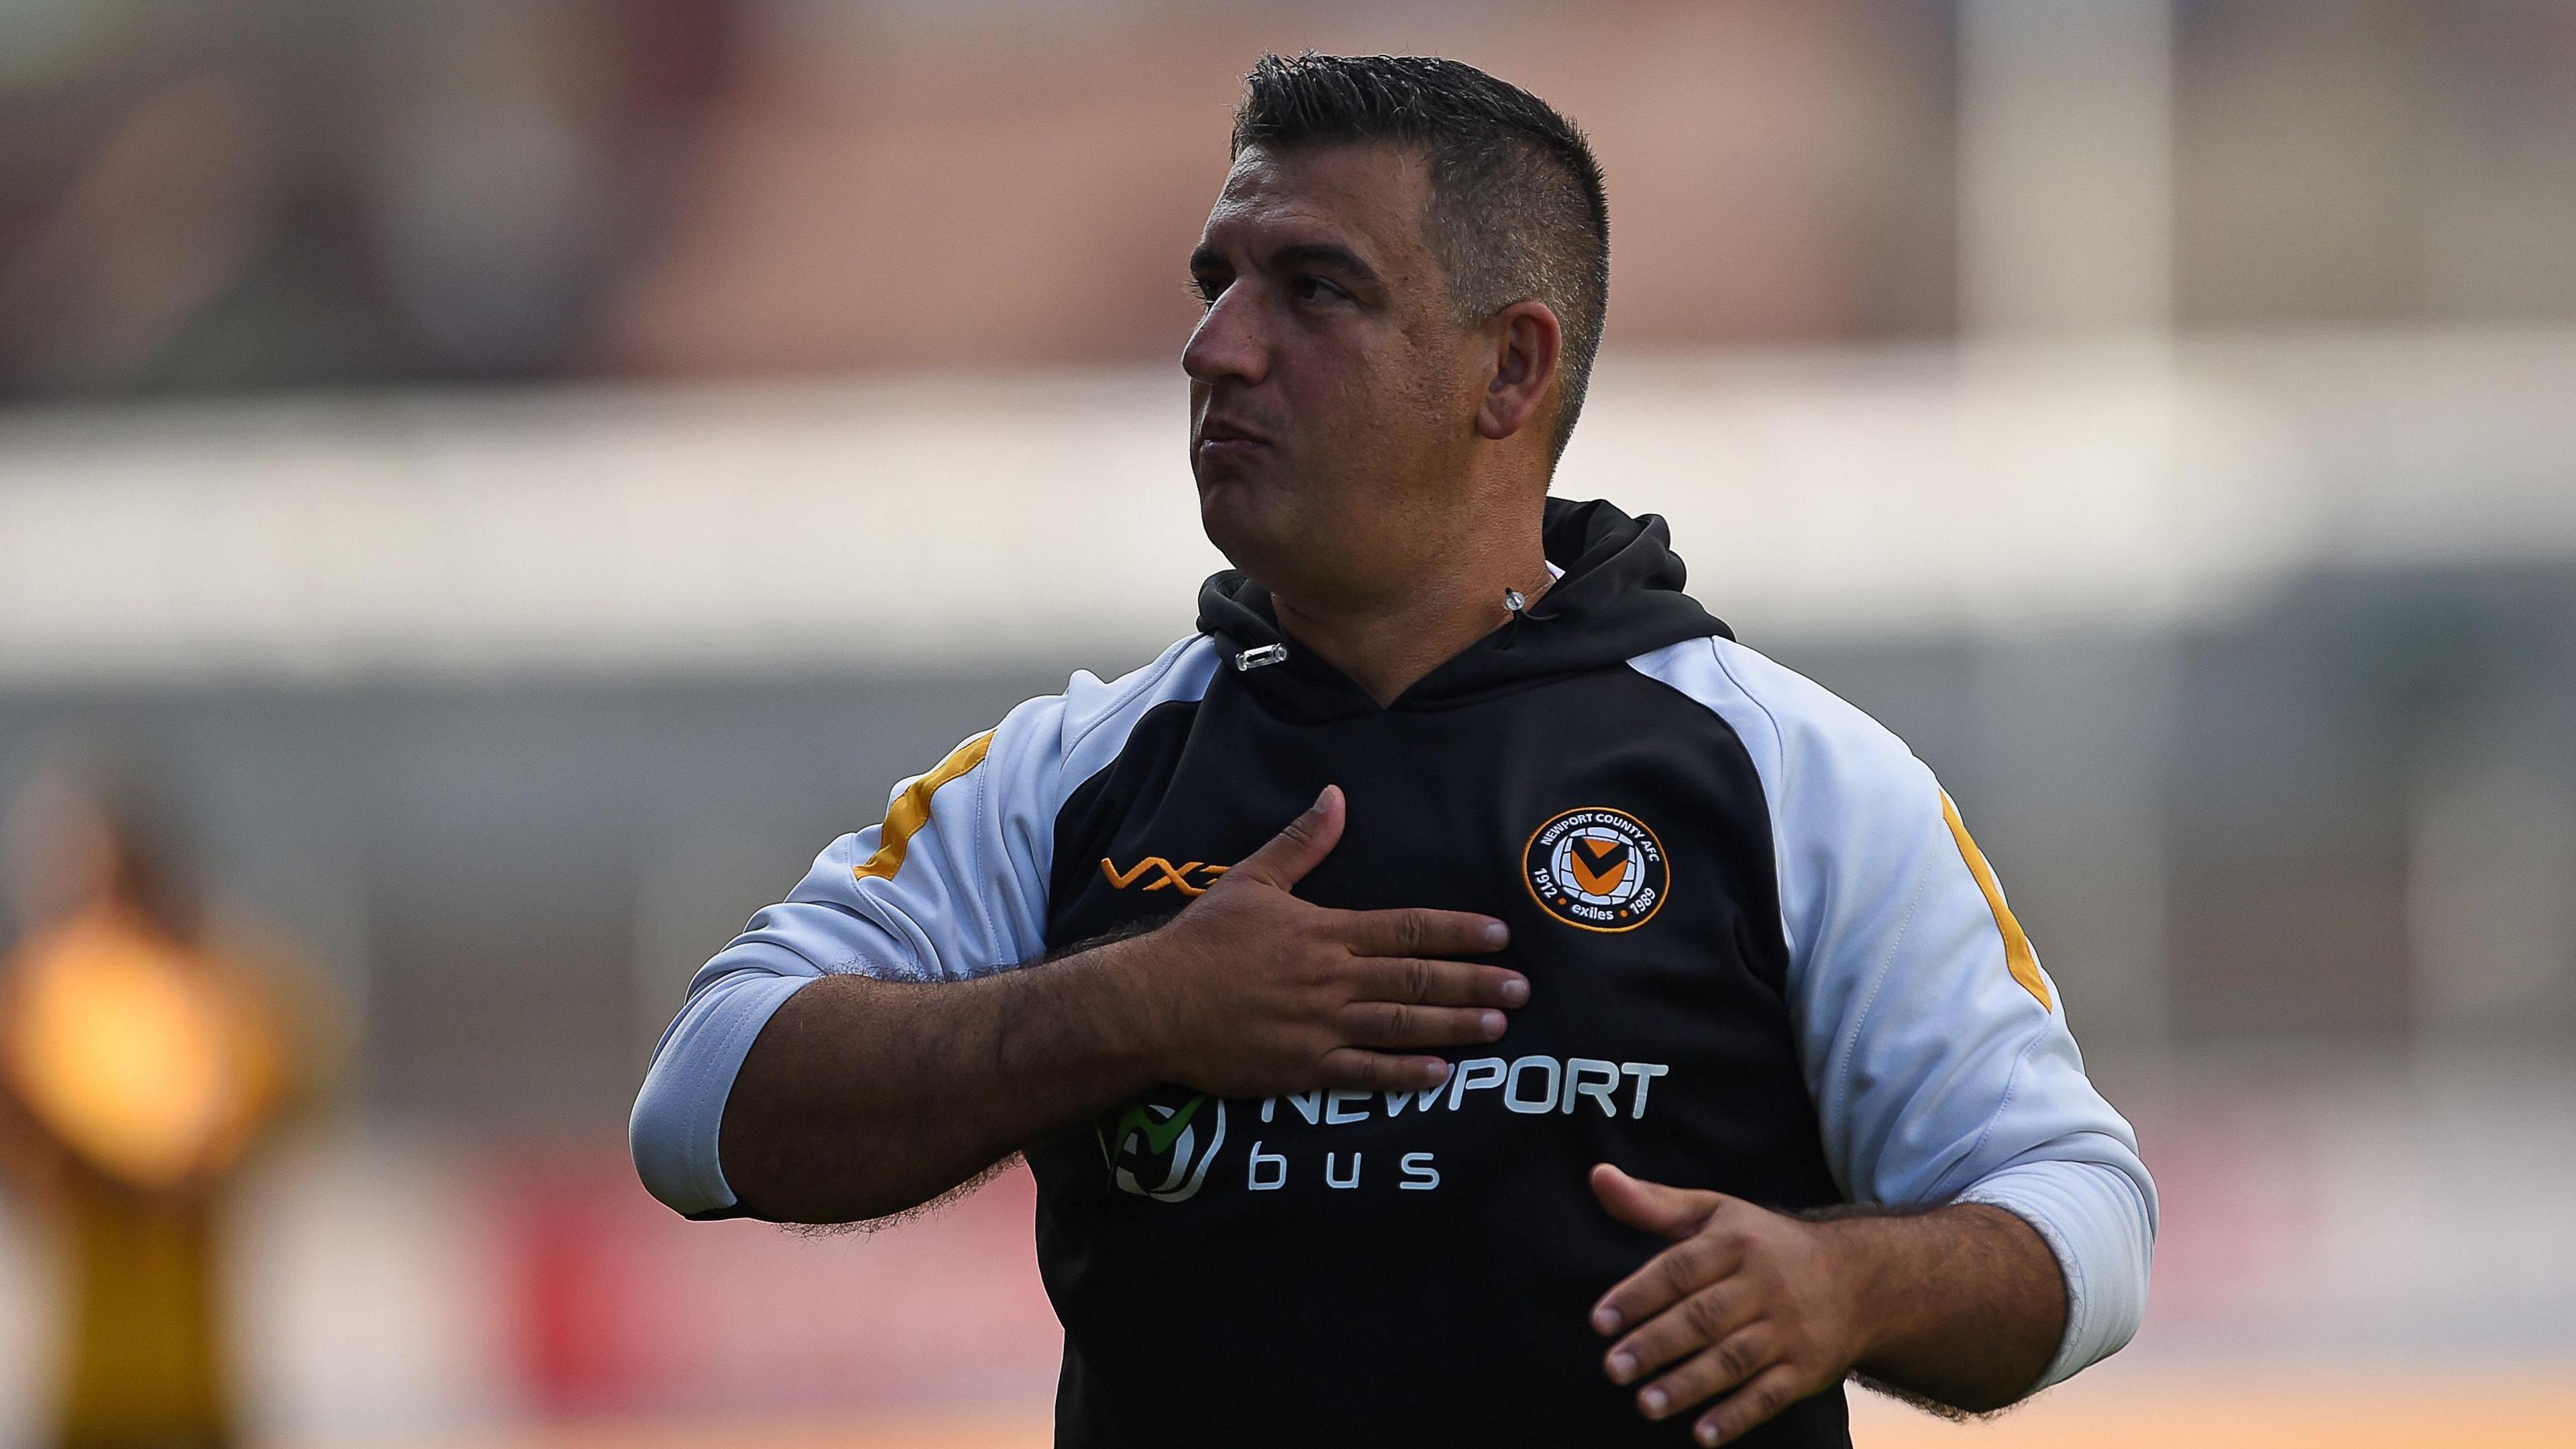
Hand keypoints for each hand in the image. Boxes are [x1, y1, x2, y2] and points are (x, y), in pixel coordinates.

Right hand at [1116, 785, 1527, 1097]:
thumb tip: (1335, 797)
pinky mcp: (1302, 1068)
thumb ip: (1300, 842)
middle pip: (1417, 979)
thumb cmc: (1201, 941)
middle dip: (1474, 982)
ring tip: (1497, 1026)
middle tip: (1523, 988)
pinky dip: (1403, 1074)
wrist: (1153, 1003)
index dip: (1459, 932)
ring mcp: (1320, 1026)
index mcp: (1325, 930)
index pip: (1408, 928)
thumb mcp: (1251, 881)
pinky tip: (1440, 1075)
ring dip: (1453, 1026)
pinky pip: (1363, 1074)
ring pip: (1401, 1026)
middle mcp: (1332, 978)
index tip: (1501, 936)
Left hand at [1587, 1164, 1864, 1445]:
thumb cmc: (1762, 1244)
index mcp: (1735, 1244)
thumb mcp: (1714, 1213)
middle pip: (1704, 1317)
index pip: (1680, 1269)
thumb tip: (1598, 1176)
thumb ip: (1653, 1203)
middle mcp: (1764, 1285)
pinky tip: (1702, 1434)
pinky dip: (1737, 1416)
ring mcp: (1788, 1330)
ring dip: (1689, 1384)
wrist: (1856, 1280)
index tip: (1600, 1321)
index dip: (1638, 1294)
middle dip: (1656, 1344)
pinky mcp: (1806, 1368)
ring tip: (1645, 1404)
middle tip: (1613, 1369)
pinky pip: (1770, 1395)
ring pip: (1733, 1359)